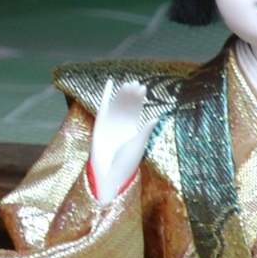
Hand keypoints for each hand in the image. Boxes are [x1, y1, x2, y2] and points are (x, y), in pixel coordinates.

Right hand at [86, 75, 154, 205]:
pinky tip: (108, 84)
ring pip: (116, 104)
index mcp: (132, 129)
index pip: (136, 110)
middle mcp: (121, 125)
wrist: (109, 174)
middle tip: (136, 83)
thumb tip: (156, 116)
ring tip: (128, 84)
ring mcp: (110, 123)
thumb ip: (145, 130)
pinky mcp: (99, 124)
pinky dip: (104, 95)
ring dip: (121, 94)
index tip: (143, 88)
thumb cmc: (126, 163)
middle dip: (131, 95)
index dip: (139, 99)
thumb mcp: (138, 145)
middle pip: (126, 105)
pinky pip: (102, 107)